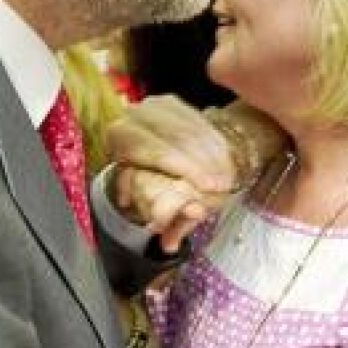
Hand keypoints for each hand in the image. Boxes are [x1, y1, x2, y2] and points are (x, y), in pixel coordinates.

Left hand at [106, 96, 257, 250]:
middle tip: (223, 185)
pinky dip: (215, 143)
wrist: (140, 142)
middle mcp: (134, 115)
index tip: (208, 187)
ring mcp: (154, 105)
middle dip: (204, 164)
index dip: (186, 169)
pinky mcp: (173, 102)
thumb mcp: (144, 195)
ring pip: (192, 129)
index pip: (156, 151)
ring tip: (228, 177)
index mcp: (119, 136)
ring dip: (213, 155)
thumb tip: (169, 245)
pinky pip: (200, 122)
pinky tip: (226, 160)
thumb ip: (162, 217)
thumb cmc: (141, 175)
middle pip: (178, 139)